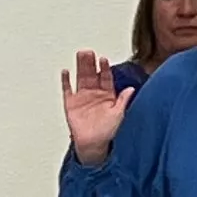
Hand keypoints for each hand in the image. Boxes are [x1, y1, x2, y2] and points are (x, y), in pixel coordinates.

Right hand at [62, 51, 130, 165]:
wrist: (94, 145)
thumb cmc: (108, 132)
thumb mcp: (119, 115)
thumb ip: (123, 101)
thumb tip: (131, 89)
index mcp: (107, 95)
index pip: (105, 77)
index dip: (104, 68)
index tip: (103, 59)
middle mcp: (94, 94)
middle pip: (92, 74)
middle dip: (90, 62)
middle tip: (88, 51)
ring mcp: (82, 98)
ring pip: (80, 78)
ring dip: (80, 66)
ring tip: (79, 55)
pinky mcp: (71, 104)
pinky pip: (67, 90)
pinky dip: (66, 81)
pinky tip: (65, 72)